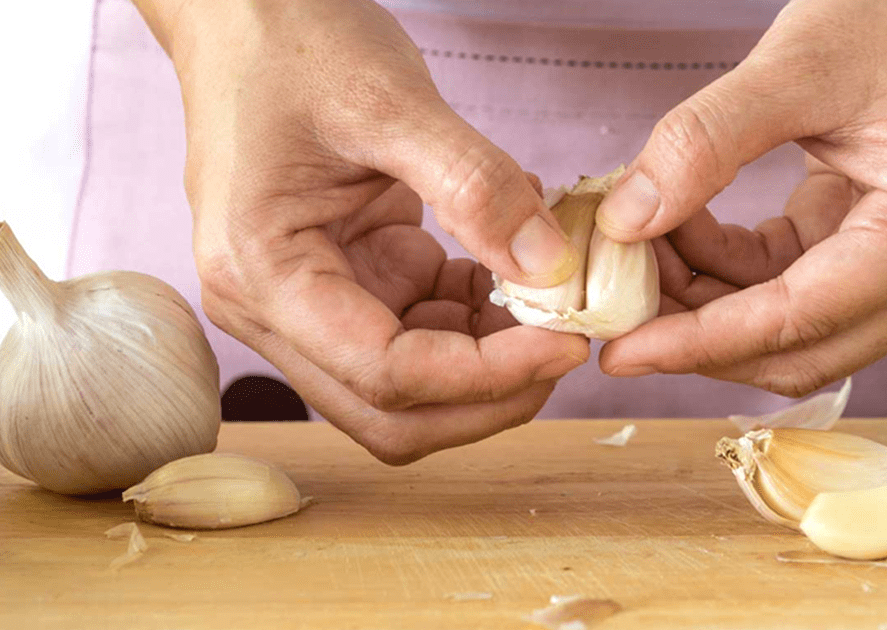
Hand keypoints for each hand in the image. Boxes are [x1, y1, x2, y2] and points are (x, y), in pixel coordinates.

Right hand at [134, 0, 587, 462]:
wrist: (249, 14)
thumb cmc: (293, 43)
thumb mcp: (389, 100)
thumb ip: (474, 186)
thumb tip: (552, 268)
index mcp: (263, 274)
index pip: (384, 371)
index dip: (484, 375)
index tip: (567, 344)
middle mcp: (273, 309)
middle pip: (392, 410)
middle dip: (488, 395)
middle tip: (567, 346)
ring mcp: (308, 302)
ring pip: (410, 385)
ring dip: (487, 362)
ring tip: (549, 300)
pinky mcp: (347, 282)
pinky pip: (420, 333)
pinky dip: (475, 319)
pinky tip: (513, 268)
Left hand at [597, 0, 886, 395]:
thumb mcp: (796, 64)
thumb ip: (703, 144)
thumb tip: (623, 223)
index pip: (800, 319)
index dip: (700, 343)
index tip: (619, 354)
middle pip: (804, 348)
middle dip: (701, 335)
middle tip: (616, 310)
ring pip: (798, 329)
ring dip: (713, 305)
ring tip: (641, 254)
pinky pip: (802, 288)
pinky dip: (737, 273)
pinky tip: (684, 231)